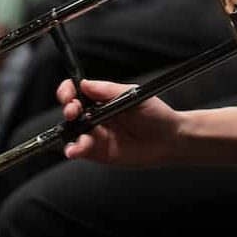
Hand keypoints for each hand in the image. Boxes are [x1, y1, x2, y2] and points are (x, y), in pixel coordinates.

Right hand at [58, 79, 180, 165]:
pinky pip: (80, 150)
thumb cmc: (155, 114)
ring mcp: (96, 135)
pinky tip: (76, 149)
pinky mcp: (98, 152)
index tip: (70, 94)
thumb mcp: (134, 96)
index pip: (78, 91)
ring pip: (73, 132)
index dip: (69, 91)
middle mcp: (96, 116)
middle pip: (70, 110)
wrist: (169, 139)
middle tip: (73, 110)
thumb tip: (84, 83)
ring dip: (69, 131)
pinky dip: (74, 150)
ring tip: (81, 134)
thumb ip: (108, 90)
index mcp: (103, 99)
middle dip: (67, 108)